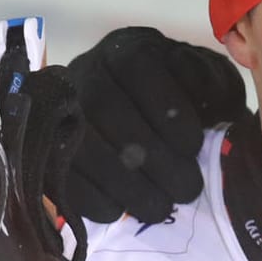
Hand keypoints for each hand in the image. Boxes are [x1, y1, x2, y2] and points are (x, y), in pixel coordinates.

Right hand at [66, 26, 246, 223]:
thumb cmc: (190, 103)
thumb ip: (212, 89)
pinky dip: (88, 195)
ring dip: (121, 182)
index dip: (164, 108)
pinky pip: (60, 170)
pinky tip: (117, 212)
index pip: (137, 67)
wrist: (159, 129)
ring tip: (160, 209)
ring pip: (80, 141)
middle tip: (187, 189)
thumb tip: (207, 107)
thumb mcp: (210, 87)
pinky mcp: (49, 147)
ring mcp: (62, 109)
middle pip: (105, 107)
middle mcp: (88, 71)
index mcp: (129, 48)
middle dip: (150, 155)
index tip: (194, 145)